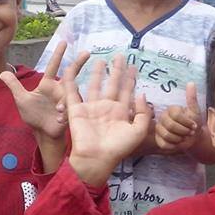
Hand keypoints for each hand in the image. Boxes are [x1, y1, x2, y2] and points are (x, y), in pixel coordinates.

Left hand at [0, 41, 90, 140]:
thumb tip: (2, 72)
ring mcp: (66, 99)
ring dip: (64, 101)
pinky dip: (65, 112)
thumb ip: (14, 85)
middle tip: (87, 52)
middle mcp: (59, 89)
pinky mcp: (71, 110)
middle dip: (79, 62)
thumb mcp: (21, 99)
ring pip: (71, 91)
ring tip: (58, 111)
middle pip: (71, 73)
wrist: (42, 133)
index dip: (58, 54)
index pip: (53, 66)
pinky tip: (60, 118)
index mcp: (48, 84)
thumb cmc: (33, 116)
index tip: (64, 42)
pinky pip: (71, 106)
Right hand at [65, 55, 150, 186]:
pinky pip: (72, 91)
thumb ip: (143, 113)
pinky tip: (73, 67)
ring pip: (94, 85)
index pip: (127, 92)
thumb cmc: (118, 147)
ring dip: (97, 73)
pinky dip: (71, 79)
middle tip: (120, 56)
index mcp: (120, 113)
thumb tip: (142, 94)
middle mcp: (106, 108)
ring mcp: (91, 108)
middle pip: (112, 85)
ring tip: (101, 60)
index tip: (134, 66)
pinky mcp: (76, 109)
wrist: (96, 158)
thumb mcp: (138, 131)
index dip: (130, 79)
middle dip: (116, 71)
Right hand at [155, 82, 201, 153]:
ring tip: (185, 138)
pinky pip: (164, 143)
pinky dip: (174, 145)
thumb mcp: (195, 111)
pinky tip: (179, 144)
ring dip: (179, 138)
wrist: (193, 138)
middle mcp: (162, 118)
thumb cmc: (194, 124)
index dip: (186, 122)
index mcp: (171, 110)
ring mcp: (159, 129)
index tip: (194, 126)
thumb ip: (192, 98)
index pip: (175, 114)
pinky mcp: (158, 140)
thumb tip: (191, 83)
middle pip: (170, 125)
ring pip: (166, 135)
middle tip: (190, 133)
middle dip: (183, 131)